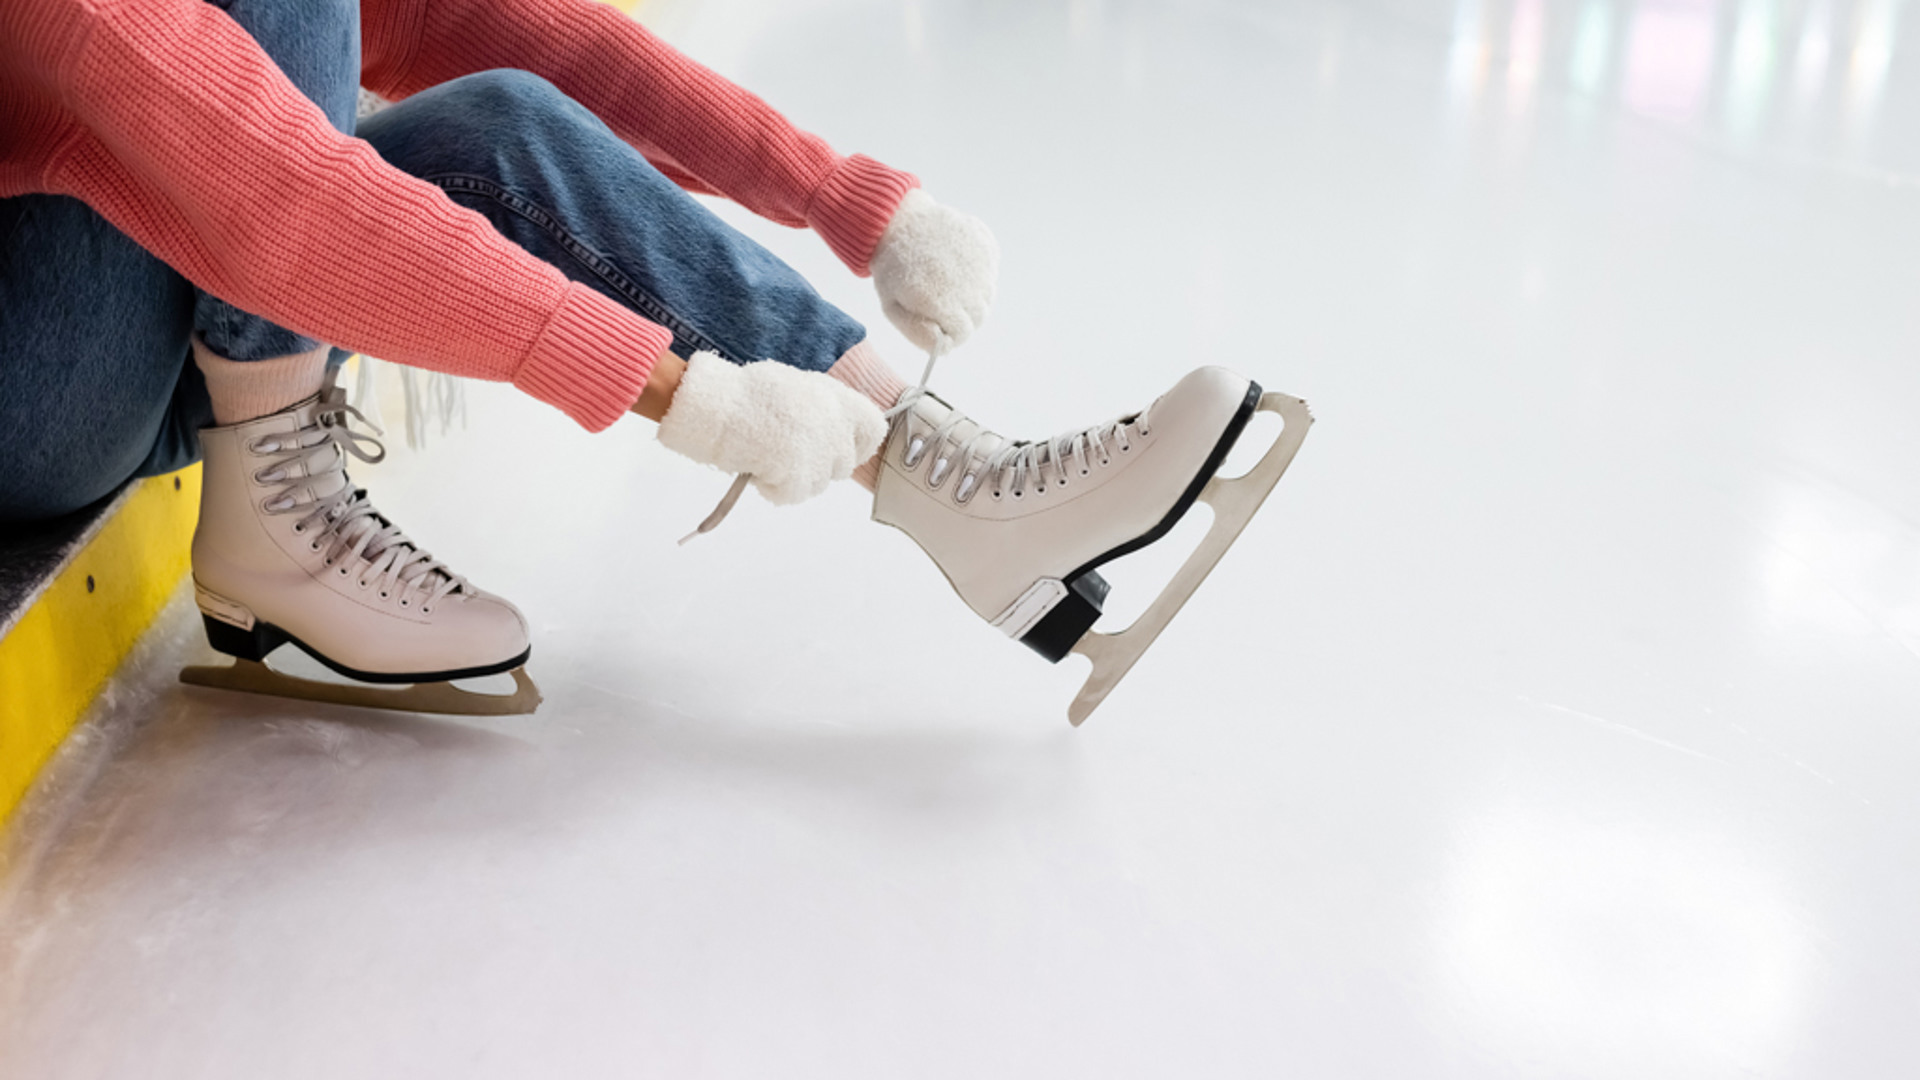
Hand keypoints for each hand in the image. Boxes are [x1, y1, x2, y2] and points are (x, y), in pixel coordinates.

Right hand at [657, 352, 886, 504]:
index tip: (844, 448)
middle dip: (821, 465)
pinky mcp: (798, 478)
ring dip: (797, 479)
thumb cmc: (749, 394)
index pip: (872, 430)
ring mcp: (819, 456)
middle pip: (843, 465)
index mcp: (838, 401)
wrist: (719, 407)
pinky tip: (760, 471)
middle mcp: (835, 429)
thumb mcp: (797, 386)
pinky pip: (793, 495)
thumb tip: (832, 426)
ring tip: (770, 459)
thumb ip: (822, 407)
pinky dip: (776, 490)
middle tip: (793, 457)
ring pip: (818, 484)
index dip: (858, 443)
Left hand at [870, 190, 998, 351]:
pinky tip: (955, 263)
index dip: (950, 334)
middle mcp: (965, 282)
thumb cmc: (893, 270)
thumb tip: (944, 348)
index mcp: (939, 300)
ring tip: (946, 281)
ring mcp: (979, 261)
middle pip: (978, 316)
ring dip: (970, 294)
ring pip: (987, 294)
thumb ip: (918, 333)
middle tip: (941, 302)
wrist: (897, 221)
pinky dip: (978, 271)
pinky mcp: (986, 243)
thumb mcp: (892, 307)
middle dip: (961, 315)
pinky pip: (991, 270)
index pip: (962, 333)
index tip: (939, 326)